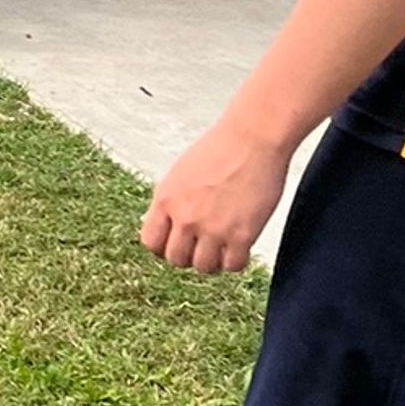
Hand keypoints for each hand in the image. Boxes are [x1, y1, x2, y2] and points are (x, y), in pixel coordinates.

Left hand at [140, 113, 294, 274]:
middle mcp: (185, 217)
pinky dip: (235, 261)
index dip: (163, 247)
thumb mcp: (179, 173)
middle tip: (201, 246)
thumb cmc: (220, 149)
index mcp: (166, 199)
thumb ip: (168, 202)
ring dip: (212, 261)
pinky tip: (239, 247)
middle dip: (188, 256)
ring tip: (222, 247)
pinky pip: (233, 266)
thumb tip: (154, 223)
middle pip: (176, 259)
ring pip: (204, 267)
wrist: (254, 138)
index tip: (175, 244)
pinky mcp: (242, 234)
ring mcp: (213, 228)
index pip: (151, 242)